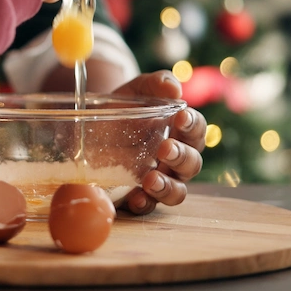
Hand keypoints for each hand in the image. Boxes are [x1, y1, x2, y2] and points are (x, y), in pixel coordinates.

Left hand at [115, 70, 205, 214]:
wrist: (93, 126)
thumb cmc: (125, 106)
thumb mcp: (137, 90)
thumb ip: (156, 83)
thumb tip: (175, 89)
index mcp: (180, 132)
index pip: (197, 130)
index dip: (193, 125)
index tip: (181, 117)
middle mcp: (175, 159)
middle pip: (192, 164)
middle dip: (181, 156)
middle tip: (165, 148)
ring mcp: (159, 179)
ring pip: (177, 191)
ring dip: (167, 187)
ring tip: (150, 180)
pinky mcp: (139, 194)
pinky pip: (149, 206)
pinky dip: (145, 203)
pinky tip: (135, 198)